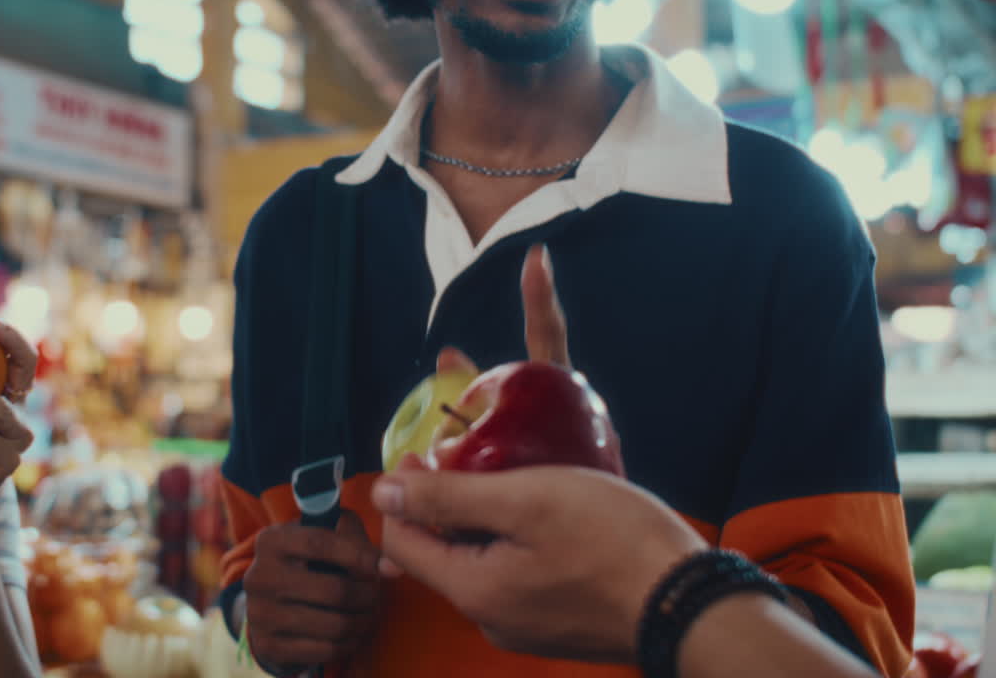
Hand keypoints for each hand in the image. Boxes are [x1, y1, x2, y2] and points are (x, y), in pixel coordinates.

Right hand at [242, 512, 380, 671]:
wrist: (272, 601)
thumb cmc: (310, 560)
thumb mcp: (325, 534)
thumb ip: (354, 537)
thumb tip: (388, 565)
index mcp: (271, 541)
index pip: (319, 543)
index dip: (356, 555)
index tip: (379, 565)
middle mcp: (259, 576)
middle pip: (333, 590)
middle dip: (366, 595)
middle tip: (375, 595)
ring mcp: (260, 614)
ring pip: (334, 625)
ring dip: (362, 621)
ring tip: (368, 613)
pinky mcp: (268, 646)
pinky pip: (325, 650)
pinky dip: (348, 643)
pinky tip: (352, 633)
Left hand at [373, 461, 706, 662]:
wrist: (692, 603)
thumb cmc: (614, 542)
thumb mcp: (526, 500)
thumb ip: (447, 497)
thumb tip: (384, 490)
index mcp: (473, 590)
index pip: (402, 542)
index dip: (403, 491)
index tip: (426, 450)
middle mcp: (491, 618)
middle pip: (441, 553)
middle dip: (445, 501)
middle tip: (472, 453)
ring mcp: (525, 627)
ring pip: (481, 561)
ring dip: (483, 518)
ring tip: (513, 475)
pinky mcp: (556, 624)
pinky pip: (515, 575)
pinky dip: (515, 540)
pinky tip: (545, 511)